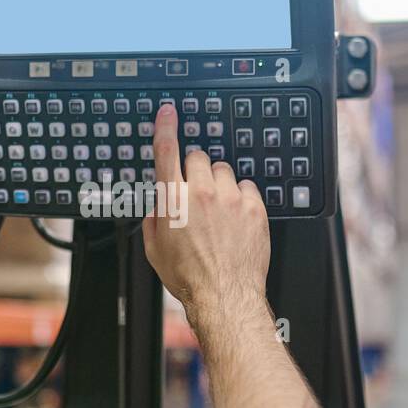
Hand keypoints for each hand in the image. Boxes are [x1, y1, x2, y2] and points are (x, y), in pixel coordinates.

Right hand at [142, 103, 270, 327]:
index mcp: (174, 200)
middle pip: (198, 157)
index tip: (167, 112)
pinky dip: (241, 197)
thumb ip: (153, 218)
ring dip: (219, 183)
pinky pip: (247, 187)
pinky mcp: (254, 208)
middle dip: (195, 169)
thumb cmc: (189, 276)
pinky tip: (236, 218)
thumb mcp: (154, 249)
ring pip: (224, 170)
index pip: (166, 151)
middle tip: (197, 193)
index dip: (165, 127)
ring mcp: (231, 199)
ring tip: (218, 211)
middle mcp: (202, 193)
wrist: (224, 295)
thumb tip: (159, 206)